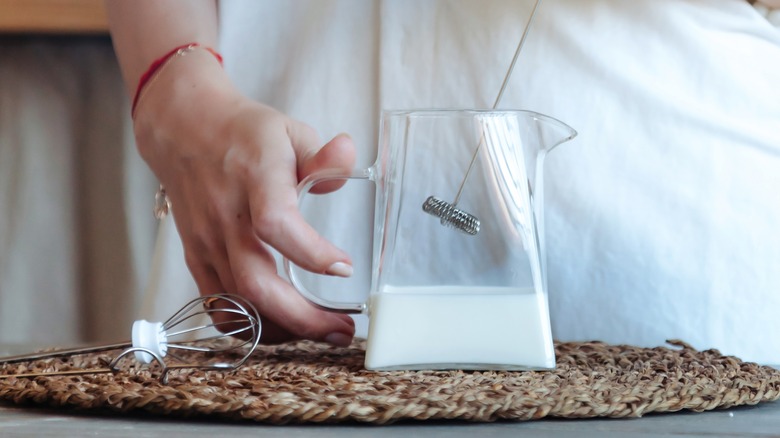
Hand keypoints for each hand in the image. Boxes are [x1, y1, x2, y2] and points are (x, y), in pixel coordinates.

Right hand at [133, 50, 355, 345]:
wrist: (182, 131)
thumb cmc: (242, 133)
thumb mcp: (290, 131)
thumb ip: (322, 155)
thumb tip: (347, 159)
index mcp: (254, 180)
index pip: (277, 224)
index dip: (312, 253)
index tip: (344, 267)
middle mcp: (226, 217)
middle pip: (256, 283)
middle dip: (302, 318)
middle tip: (341, 329)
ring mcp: (207, 241)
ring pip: (239, 304)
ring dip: (281, 329)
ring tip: (319, 332)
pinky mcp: (196, 257)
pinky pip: (218, 306)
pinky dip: (249, 326)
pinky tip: (279, 326)